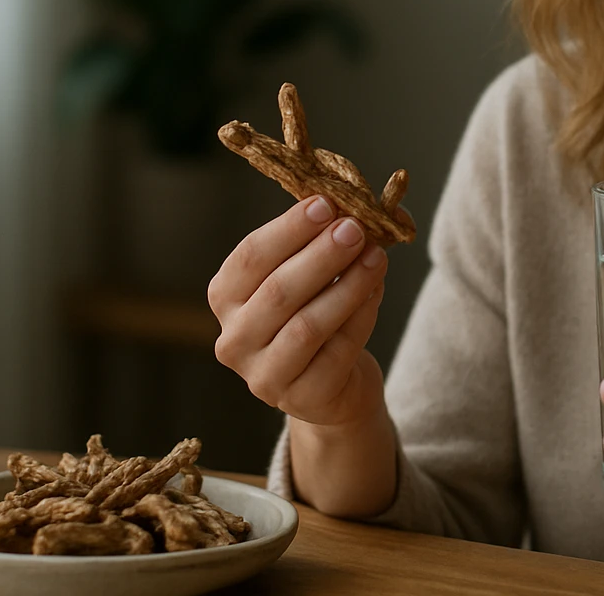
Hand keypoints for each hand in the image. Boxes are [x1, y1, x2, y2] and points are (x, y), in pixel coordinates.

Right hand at [208, 196, 396, 428]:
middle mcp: (234, 340)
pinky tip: (376, 290)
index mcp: (226, 298)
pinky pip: (337, 351)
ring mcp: (263, 376)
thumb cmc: (316, 314)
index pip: (251, 257)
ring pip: (307, 325)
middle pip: (278, 291)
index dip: (288, 229)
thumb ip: (321, 241)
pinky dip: (361, 316)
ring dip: (346, 285)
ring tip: (376, 257)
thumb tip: (357, 207)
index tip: (325, 205)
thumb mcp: (309, 276)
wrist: (334, 385)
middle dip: (321, 255)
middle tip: (355, 229)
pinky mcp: (303, 398)